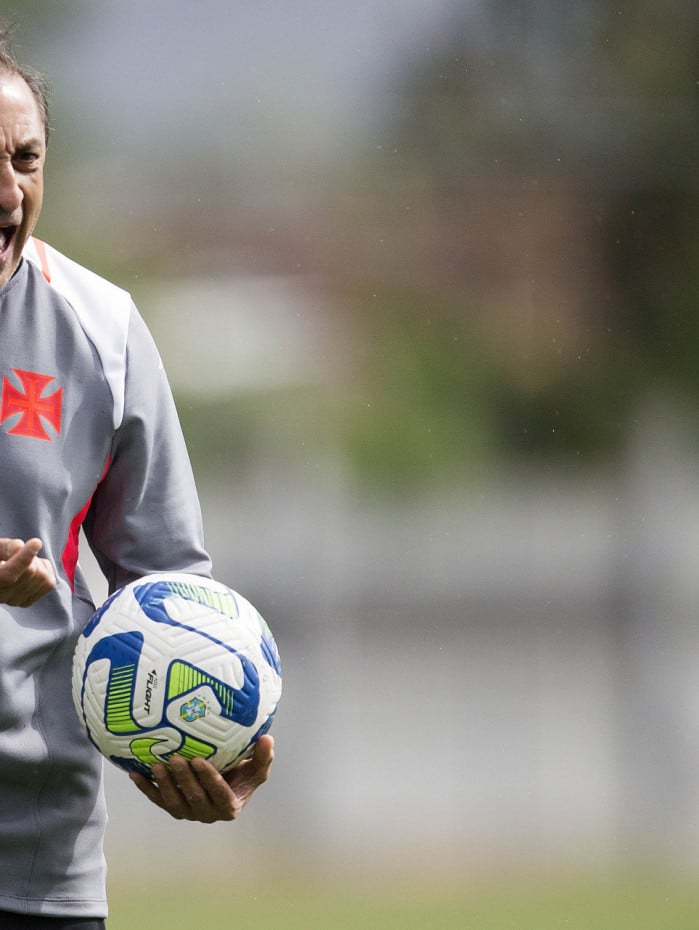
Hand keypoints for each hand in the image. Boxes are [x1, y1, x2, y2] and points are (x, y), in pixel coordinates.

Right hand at [0, 537, 56, 606]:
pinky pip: (49, 583)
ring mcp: (14, 601)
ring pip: (43, 578)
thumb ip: (6, 547)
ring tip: (26, 560)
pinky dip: (46, 570)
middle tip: (21, 551)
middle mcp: (1, 596)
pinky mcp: (27, 601)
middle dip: (31, 555)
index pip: (8, 575)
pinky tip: (34, 567)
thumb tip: (18, 546)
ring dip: (39, 562)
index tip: (36, 542)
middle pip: (30, 572)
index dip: (24, 558)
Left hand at [129, 734, 274, 822]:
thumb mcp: (257, 768)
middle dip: (183, 779)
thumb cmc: (243, 774)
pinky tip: (135, 774)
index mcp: (229, 806)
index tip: (199, 760)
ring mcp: (189, 813)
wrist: (227, 784)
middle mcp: (208, 814)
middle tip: (175, 758)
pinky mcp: (174, 808)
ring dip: (164, 785)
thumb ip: (263, 756)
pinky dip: (146, 788)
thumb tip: (268, 739)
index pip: (219, 793)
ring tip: (157, 766)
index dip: (208, 778)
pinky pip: (158, 800)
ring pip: (174, 803)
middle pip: (194, 798)